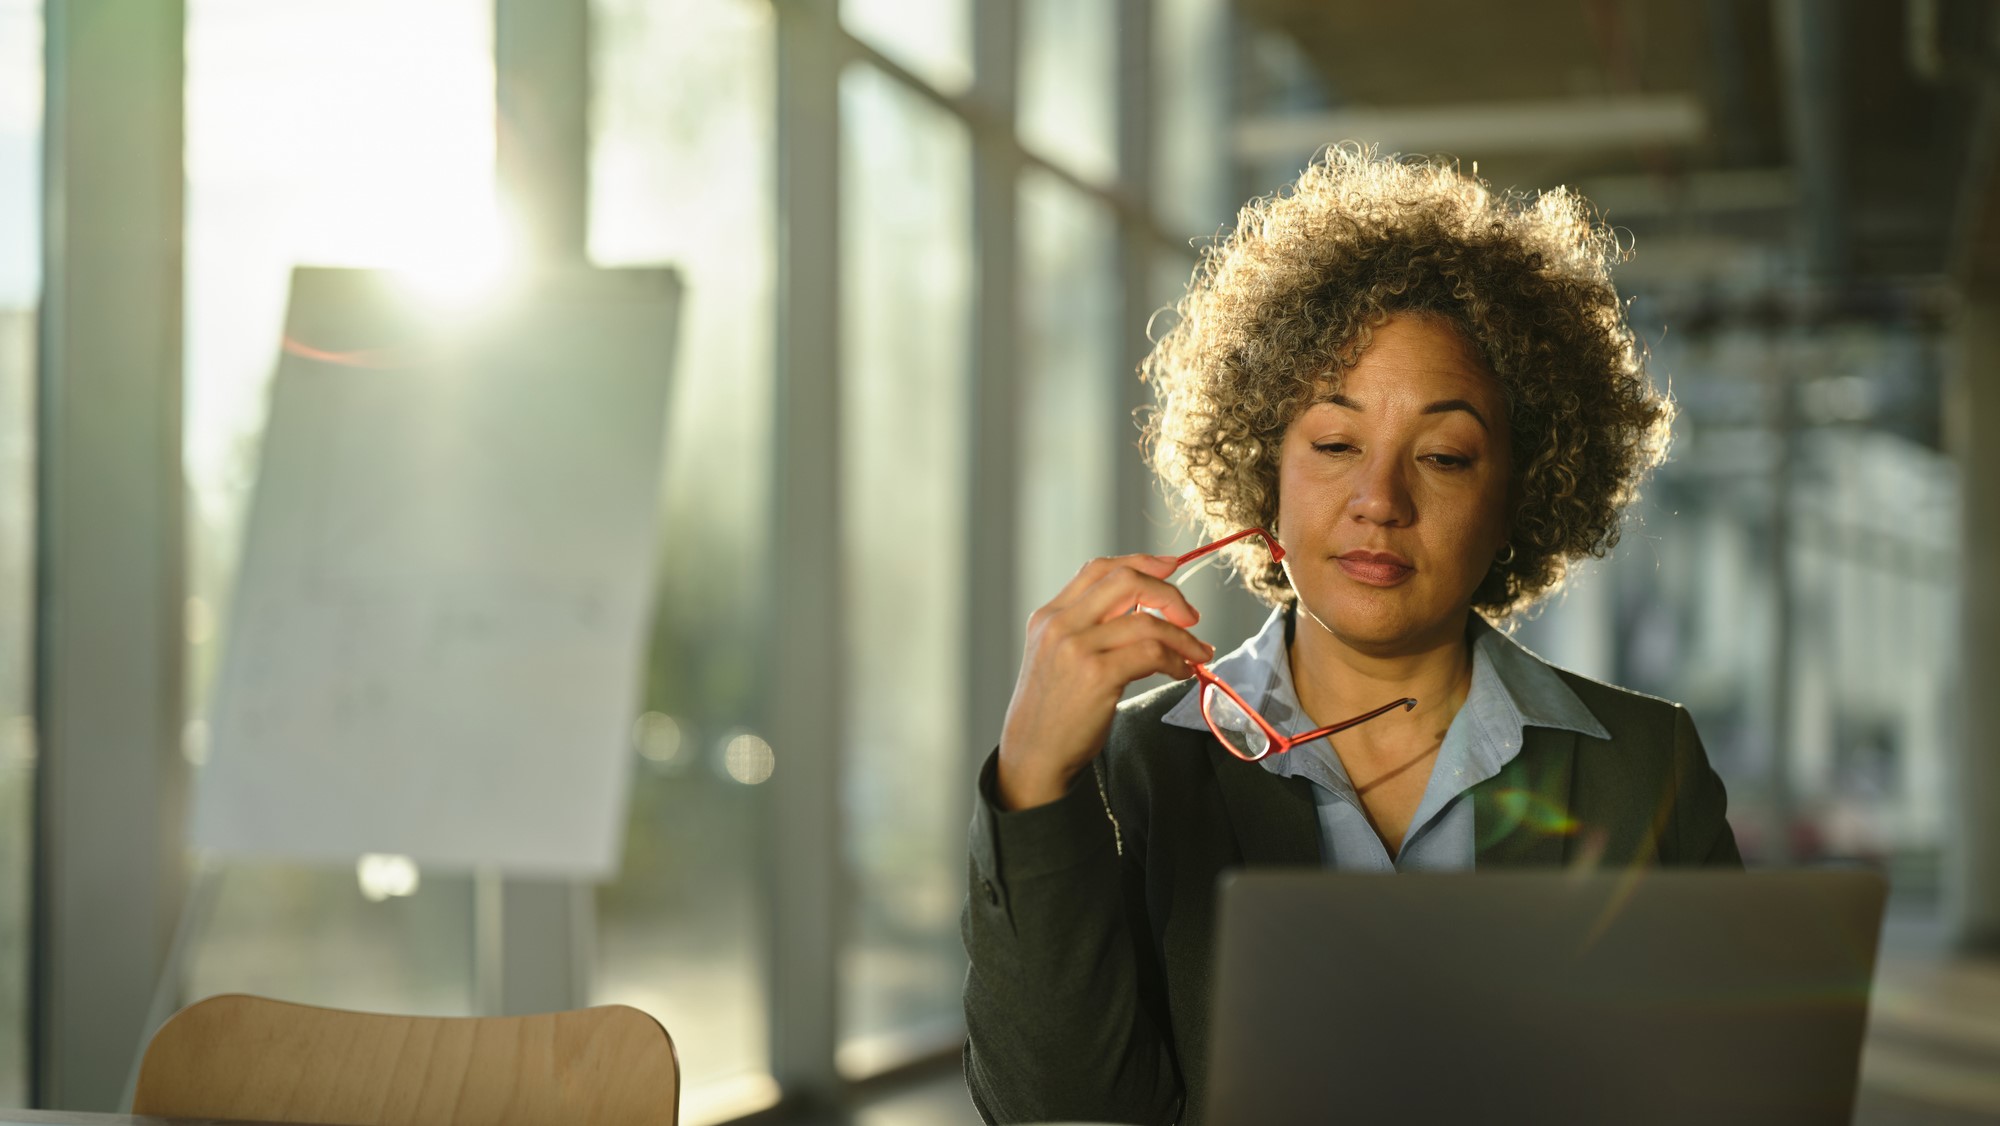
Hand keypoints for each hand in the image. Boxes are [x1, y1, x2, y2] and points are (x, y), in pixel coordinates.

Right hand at [995, 553, 1215, 810]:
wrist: (1034, 753)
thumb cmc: (1053, 708)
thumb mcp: (1057, 655)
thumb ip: (1087, 626)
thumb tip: (1144, 606)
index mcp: (1050, 615)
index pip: (1100, 568)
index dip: (1141, 562)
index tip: (1170, 568)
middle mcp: (1060, 624)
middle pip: (1126, 581)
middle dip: (1168, 594)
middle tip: (1190, 617)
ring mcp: (1077, 648)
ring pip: (1147, 621)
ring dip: (1183, 636)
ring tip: (1196, 653)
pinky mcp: (1097, 675)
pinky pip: (1152, 653)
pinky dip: (1176, 659)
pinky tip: (1181, 671)